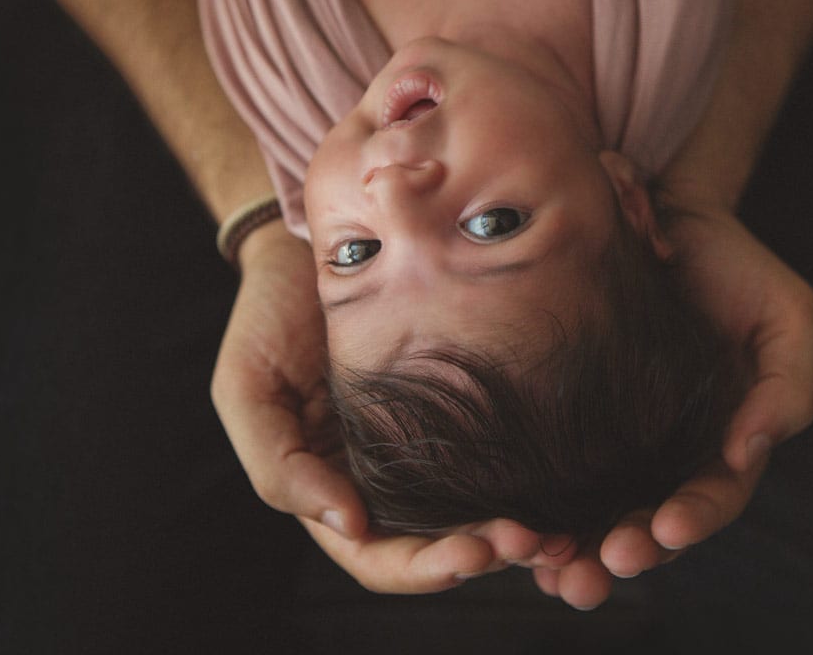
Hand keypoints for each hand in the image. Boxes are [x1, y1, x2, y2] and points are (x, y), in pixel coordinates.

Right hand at [212, 222, 571, 591]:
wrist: (313, 244)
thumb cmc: (269, 316)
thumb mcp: (247, 388)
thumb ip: (279, 467)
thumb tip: (351, 524)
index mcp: (334, 490)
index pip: (380, 557)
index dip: (425, 569)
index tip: (472, 554)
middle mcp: (387, 479)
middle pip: (440, 545)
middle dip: (486, 553)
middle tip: (532, 542)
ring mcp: (428, 443)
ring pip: (477, 510)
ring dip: (518, 530)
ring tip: (557, 528)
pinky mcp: (464, 404)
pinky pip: (499, 454)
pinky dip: (530, 477)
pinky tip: (566, 477)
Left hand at [531, 205, 812, 608]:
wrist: (665, 216)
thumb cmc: (737, 267)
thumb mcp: (789, 317)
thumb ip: (786, 388)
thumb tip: (745, 453)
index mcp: (728, 439)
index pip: (713, 497)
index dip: (692, 519)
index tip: (664, 529)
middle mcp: (672, 450)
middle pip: (649, 520)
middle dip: (626, 551)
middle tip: (595, 572)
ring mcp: (619, 436)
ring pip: (598, 509)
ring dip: (578, 549)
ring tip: (553, 571)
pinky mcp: (572, 414)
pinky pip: (556, 472)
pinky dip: (542, 508)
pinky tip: (520, 534)